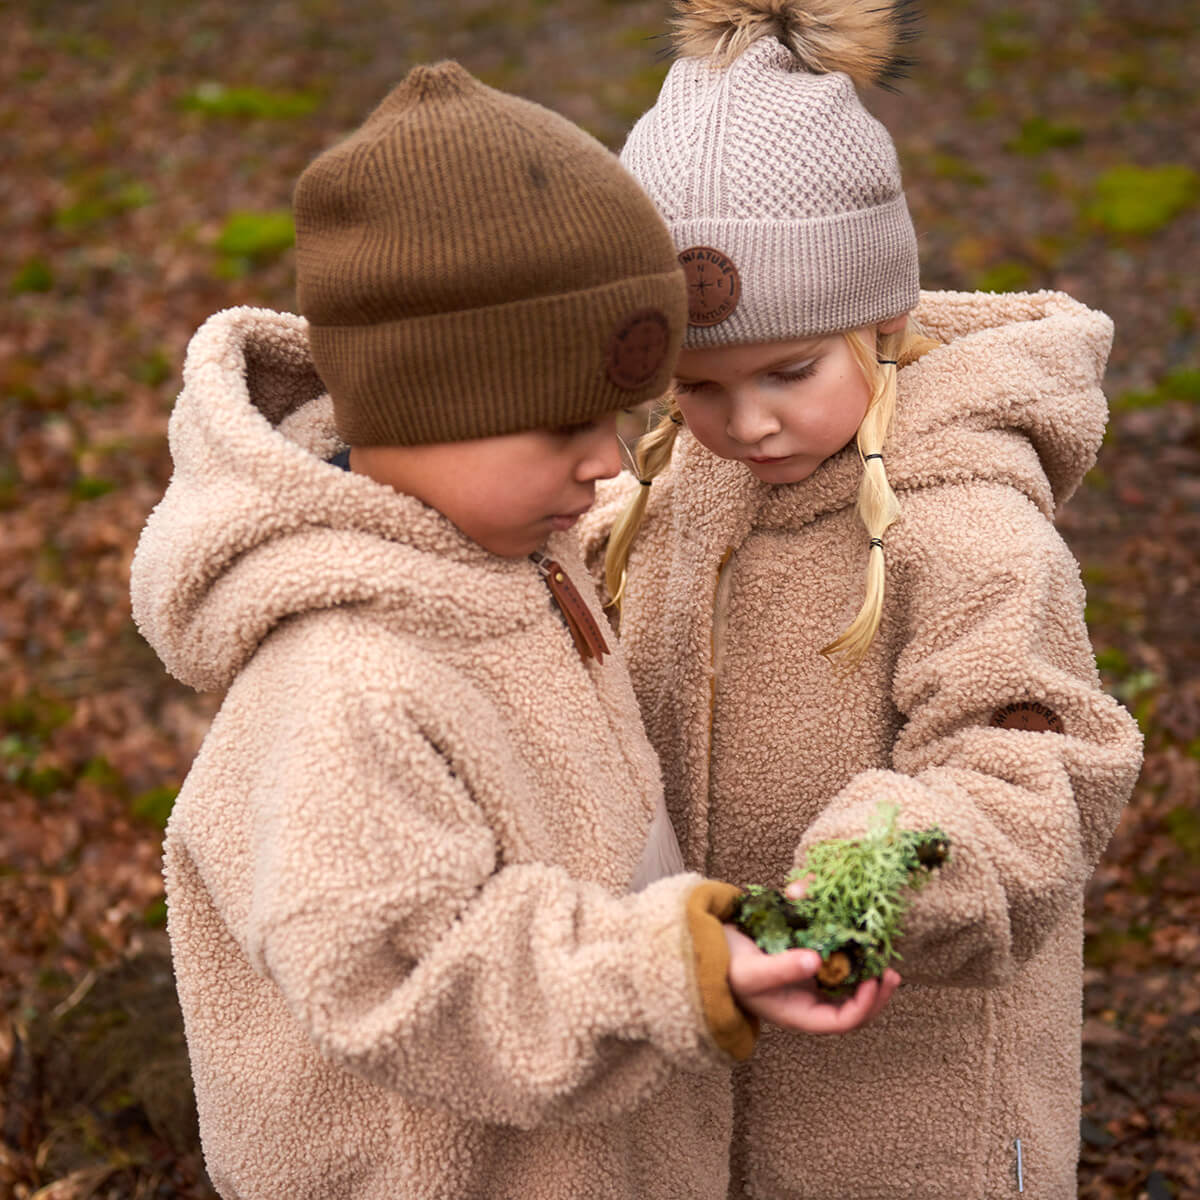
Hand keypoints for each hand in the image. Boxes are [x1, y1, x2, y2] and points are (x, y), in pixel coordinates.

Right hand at [724, 926, 898, 1033]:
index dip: (864, 1005)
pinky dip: (841, 938)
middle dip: (875, 990)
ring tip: (880, 952)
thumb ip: (782, 969)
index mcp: (800, 1013)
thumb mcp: (753, 973)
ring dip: (864, 966)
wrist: (706, 949)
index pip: (843, 1021)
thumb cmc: (726, 970)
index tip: (874, 981)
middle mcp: (808, 998)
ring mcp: (808, 976)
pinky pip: (831, 951)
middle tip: (891, 971)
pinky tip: (848, 921)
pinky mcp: (804, 953)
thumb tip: (815, 961)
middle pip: (853, 1003)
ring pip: (847, 978)